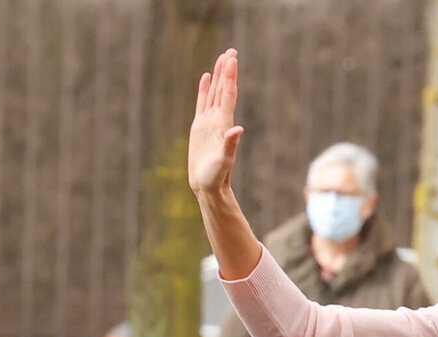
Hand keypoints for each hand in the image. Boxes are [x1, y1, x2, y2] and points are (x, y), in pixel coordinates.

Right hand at [189, 49, 243, 195]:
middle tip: (231, 50)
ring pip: (213, 92)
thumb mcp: (224, 160)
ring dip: (218, 75)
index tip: (232, 58)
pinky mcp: (199, 127)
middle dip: (226, 70)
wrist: (208, 186)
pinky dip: (204, 89)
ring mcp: (208, 122)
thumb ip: (230, 145)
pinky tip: (205, 78)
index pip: (227, 94)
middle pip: (223, 89)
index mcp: (223, 124)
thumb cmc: (216, 176)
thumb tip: (238, 129)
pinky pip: (201, 103)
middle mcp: (218, 120)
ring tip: (222, 57)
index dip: (229, 76)